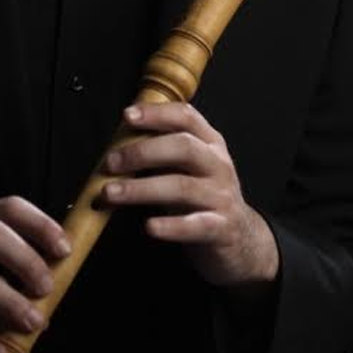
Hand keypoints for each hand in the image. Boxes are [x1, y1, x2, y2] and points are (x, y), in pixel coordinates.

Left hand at [100, 102, 278, 288]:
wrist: (242, 240)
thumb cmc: (200, 196)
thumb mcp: (186, 167)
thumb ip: (160, 152)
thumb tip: (115, 145)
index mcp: (209, 142)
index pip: (186, 117)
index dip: (157, 113)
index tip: (127, 115)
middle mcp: (218, 165)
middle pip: (183, 147)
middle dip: (142, 152)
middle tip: (111, 162)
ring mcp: (222, 196)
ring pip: (182, 187)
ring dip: (141, 189)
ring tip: (111, 193)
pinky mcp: (222, 229)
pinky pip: (195, 225)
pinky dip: (170, 226)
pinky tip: (149, 226)